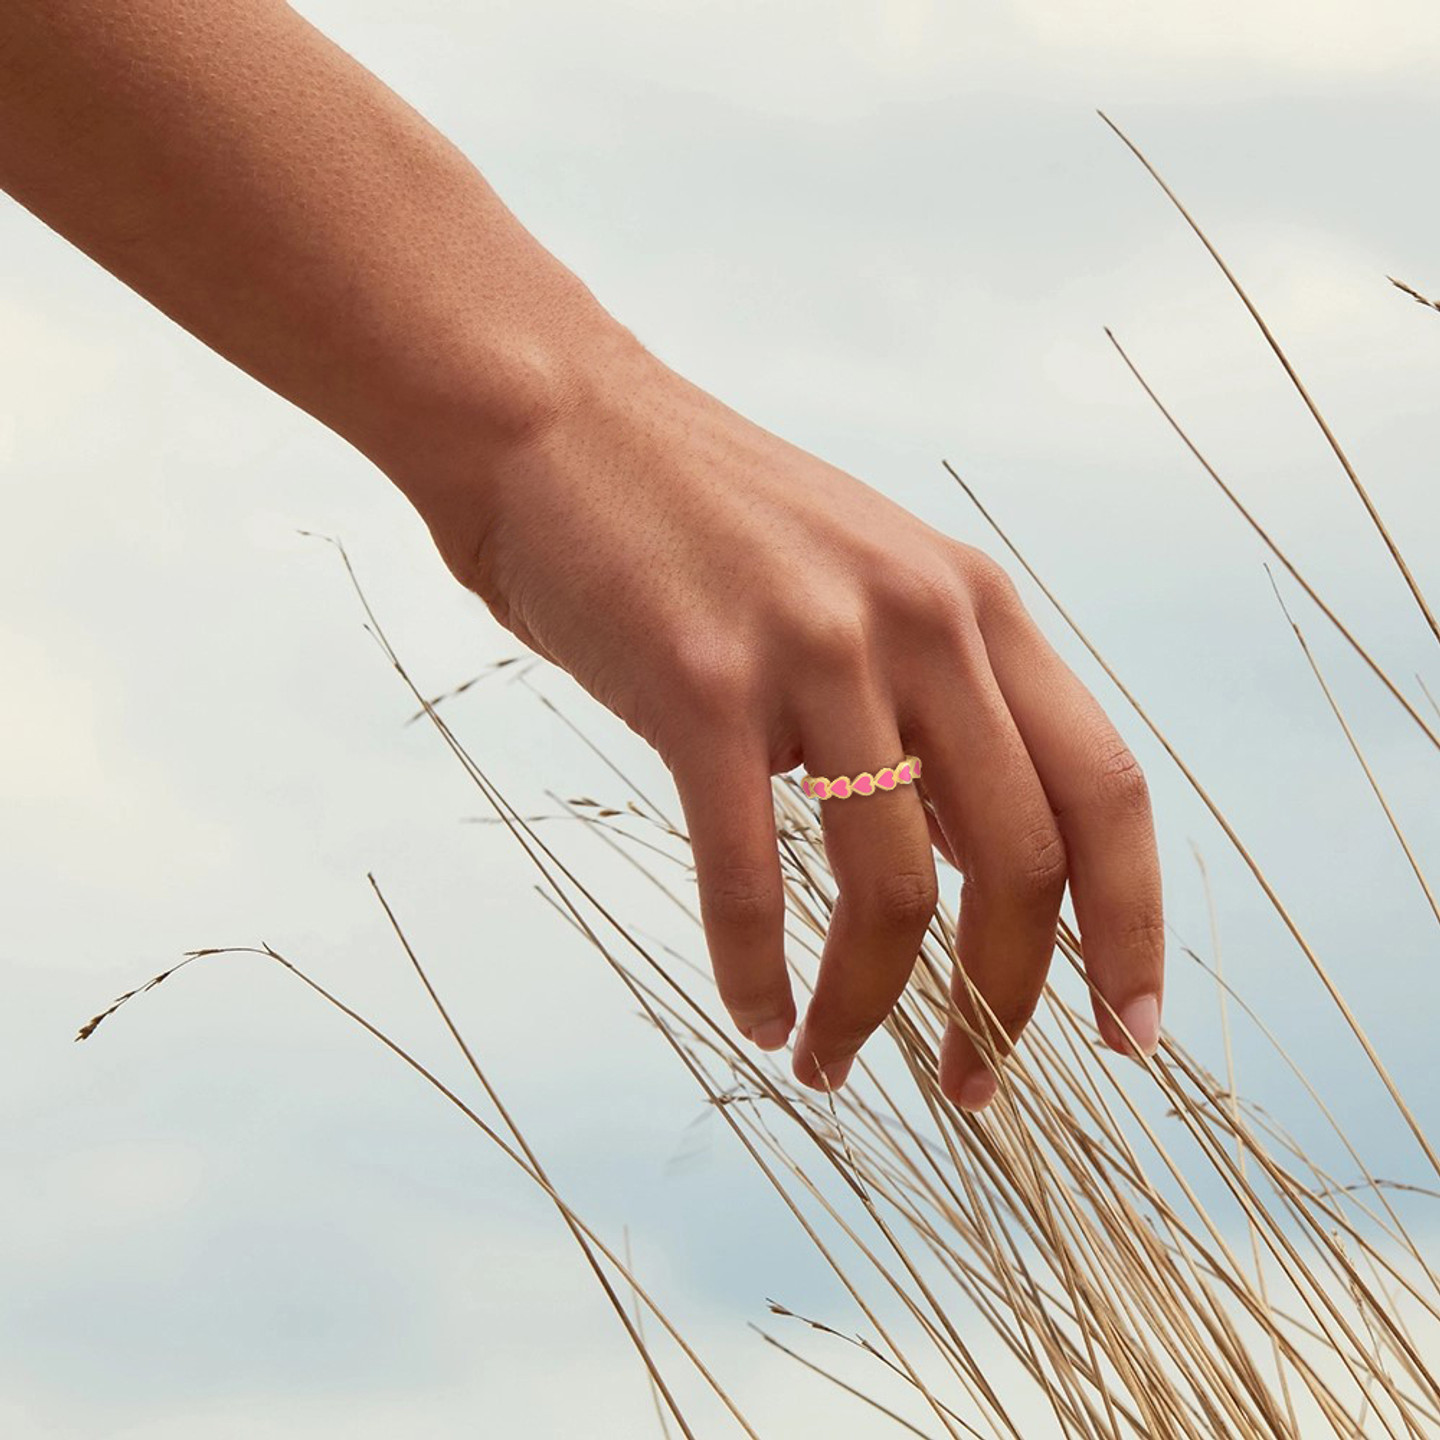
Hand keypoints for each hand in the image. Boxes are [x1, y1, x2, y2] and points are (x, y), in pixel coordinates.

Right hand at [415, 333, 1164, 1110]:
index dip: (1132, 926)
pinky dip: (754, 969)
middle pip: (1023, 861)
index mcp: (976, 603)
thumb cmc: (701, 520)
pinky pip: (750, 873)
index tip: (1125, 1030)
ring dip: (869, 1008)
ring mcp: (814, 650)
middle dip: (1005, 999)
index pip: (1106, 789)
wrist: (553, 420)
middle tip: (971, 1086)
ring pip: (889, 888)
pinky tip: (752, 1014)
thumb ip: (932, 703)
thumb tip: (979, 860)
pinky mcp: (700, 685)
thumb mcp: (859, 587)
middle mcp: (921, 621)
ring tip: (831, 1066)